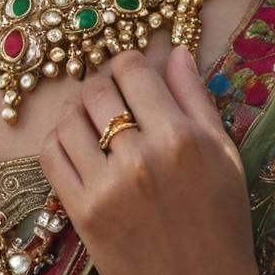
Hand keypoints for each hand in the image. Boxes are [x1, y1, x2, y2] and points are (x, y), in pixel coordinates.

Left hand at [38, 46, 259, 274]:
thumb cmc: (221, 222)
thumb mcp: (224, 155)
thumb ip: (196, 99)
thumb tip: (177, 52)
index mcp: (180, 138)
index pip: (133, 70)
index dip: (129, 63)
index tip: (132, 72)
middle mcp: (139, 157)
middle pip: (97, 89)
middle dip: (103, 84)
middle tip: (112, 95)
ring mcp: (107, 186)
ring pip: (69, 116)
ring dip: (77, 108)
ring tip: (92, 117)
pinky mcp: (82, 212)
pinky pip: (51, 154)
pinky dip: (57, 139)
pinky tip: (76, 144)